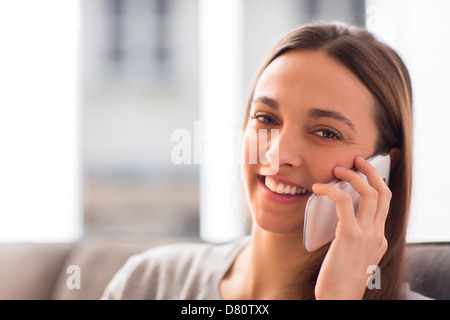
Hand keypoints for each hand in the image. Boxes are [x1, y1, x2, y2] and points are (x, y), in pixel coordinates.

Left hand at [312, 156, 390, 299]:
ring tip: (337, 169)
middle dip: (371, 171)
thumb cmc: (339, 281)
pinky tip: (318, 188)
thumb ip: (352, 239)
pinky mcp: (350, 235)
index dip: (375, 183)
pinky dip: (331, 189)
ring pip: (369, 192)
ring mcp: (367, 234)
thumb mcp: (352, 257)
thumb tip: (339, 224)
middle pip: (383, 193)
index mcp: (379, 239)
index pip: (384, 203)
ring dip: (353, 175)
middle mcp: (377, 234)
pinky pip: (344, 201)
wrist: (339, 300)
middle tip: (356, 160)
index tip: (362, 172)